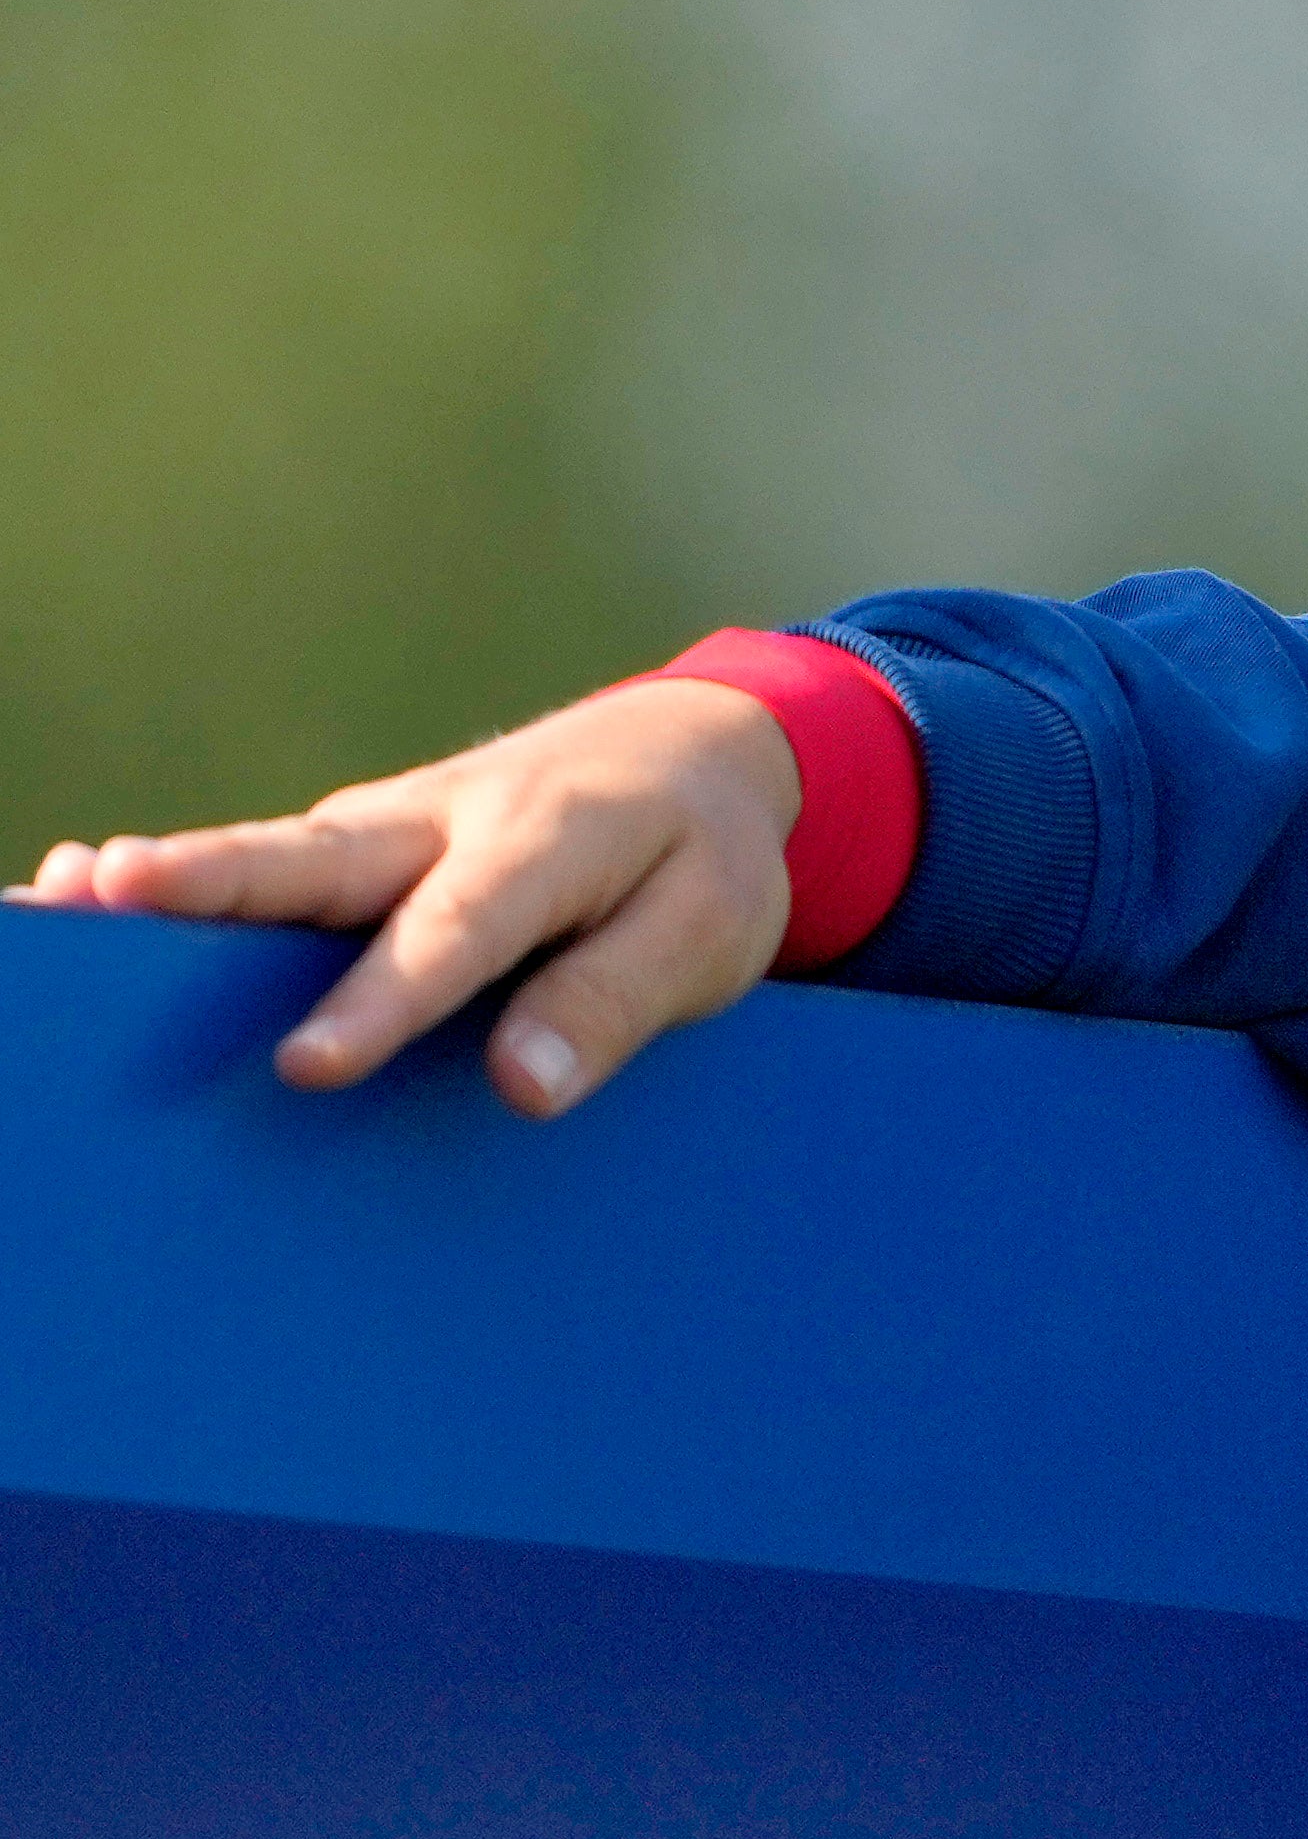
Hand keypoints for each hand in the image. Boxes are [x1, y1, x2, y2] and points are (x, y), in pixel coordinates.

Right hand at [14, 682, 802, 1116]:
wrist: (695, 750)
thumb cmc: (701, 856)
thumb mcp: (711, 928)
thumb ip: (620, 998)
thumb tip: (520, 1088)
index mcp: (548, 840)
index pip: (458, 930)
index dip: (383, 999)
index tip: (306, 1067)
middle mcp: (443, 822)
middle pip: (319, 860)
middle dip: (212, 882)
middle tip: (108, 891)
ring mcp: (383, 834)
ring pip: (267, 865)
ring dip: (162, 886)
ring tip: (50, 906)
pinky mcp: (350, 854)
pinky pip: (261, 882)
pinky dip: (174, 895)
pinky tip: (75, 908)